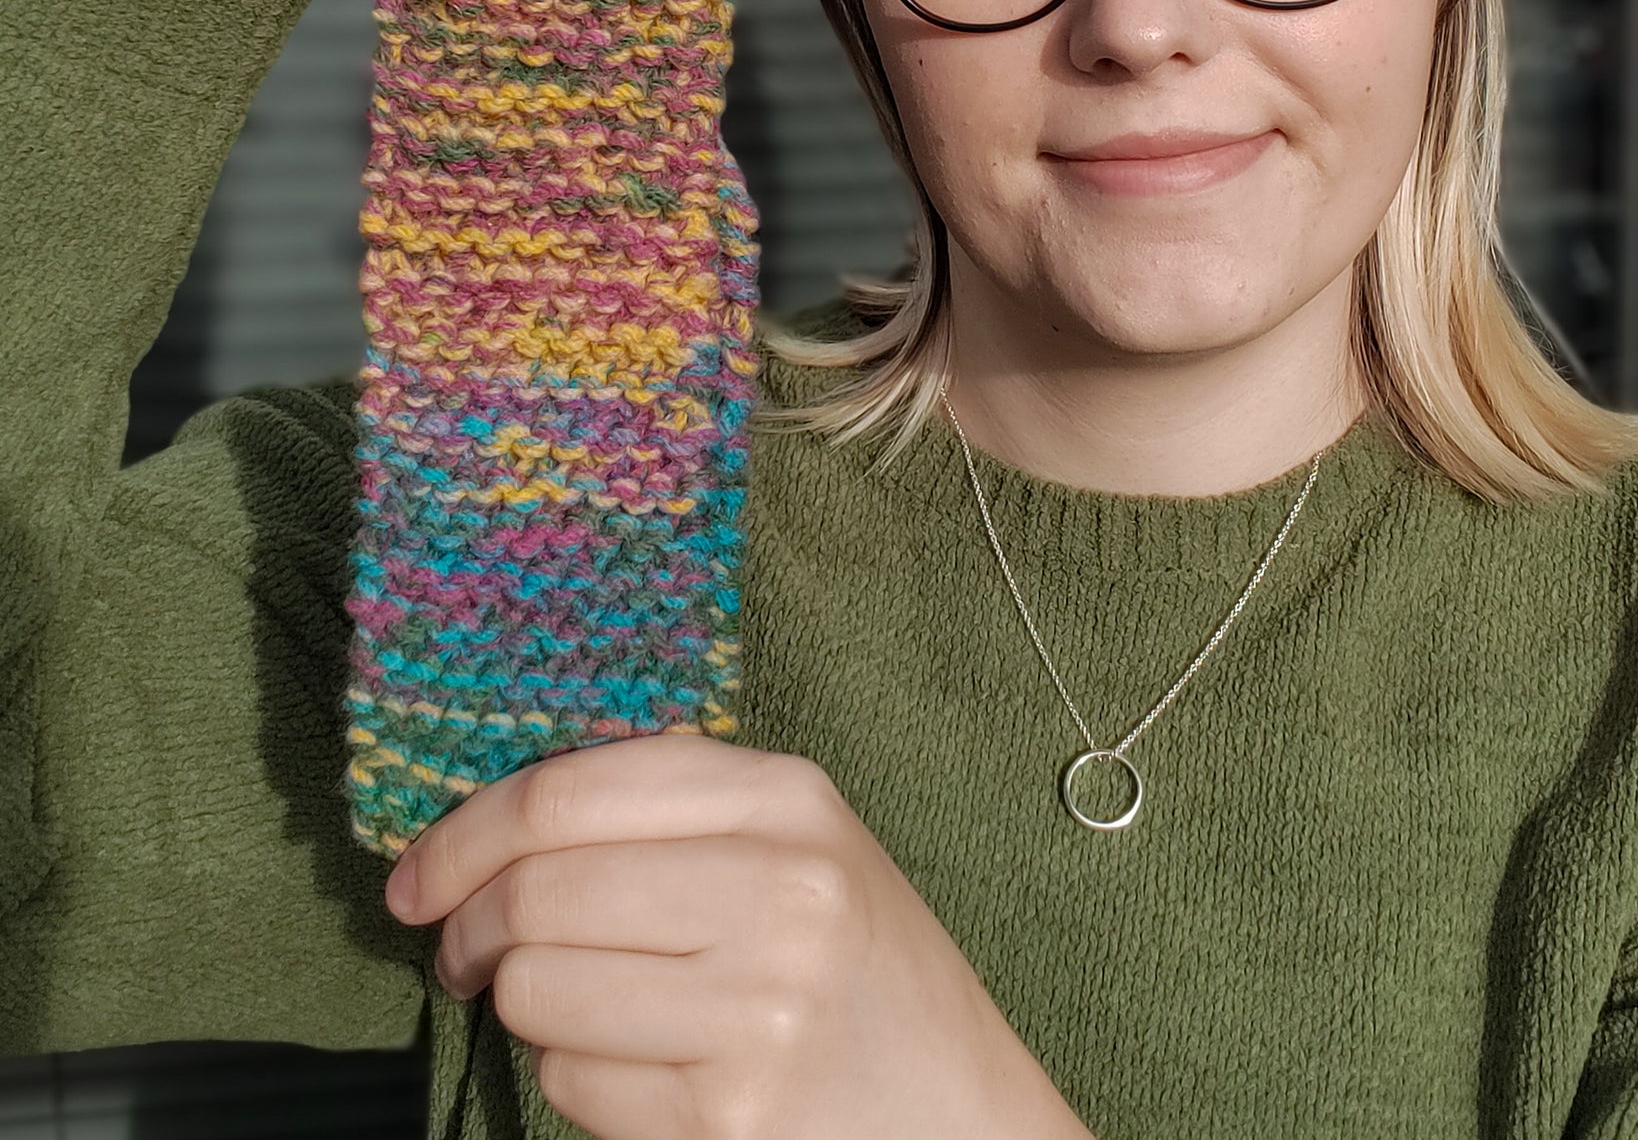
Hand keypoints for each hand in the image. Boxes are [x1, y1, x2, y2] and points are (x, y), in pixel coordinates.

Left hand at [382, 733, 1090, 1139]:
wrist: (961, 1111)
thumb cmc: (859, 969)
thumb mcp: (799, 846)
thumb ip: (675, 807)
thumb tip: (497, 817)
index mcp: (787, 798)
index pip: (571, 791)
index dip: (464, 832)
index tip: (416, 874)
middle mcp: (779, 886)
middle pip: (537, 891)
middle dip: (467, 928)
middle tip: (462, 952)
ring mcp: (758, 1005)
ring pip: (536, 990)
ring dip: (524, 1008)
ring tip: (575, 1009)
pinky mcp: (730, 1111)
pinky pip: (572, 1083)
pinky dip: (574, 1078)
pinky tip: (635, 1066)